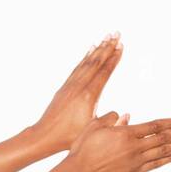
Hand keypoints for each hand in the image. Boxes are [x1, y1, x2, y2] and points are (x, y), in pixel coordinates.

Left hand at [28, 33, 123, 154]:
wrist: (44, 136)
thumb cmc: (69, 138)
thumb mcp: (92, 131)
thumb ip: (109, 121)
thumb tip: (125, 113)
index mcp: (88, 96)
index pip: (104, 73)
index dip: (113, 58)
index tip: (121, 46)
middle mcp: (79, 87)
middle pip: (96, 62)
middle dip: (108, 47)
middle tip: (117, 33)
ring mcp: (70, 85)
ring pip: (86, 62)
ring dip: (98, 49)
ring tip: (106, 37)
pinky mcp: (64, 87)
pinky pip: (77, 68)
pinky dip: (85, 57)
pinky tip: (89, 50)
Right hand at [64, 112, 170, 171]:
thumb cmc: (83, 147)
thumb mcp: (96, 126)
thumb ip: (113, 118)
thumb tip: (128, 116)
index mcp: (127, 133)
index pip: (157, 126)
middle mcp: (135, 148)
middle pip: (166, 139)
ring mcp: (136, 162)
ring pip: (164, 152)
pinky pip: (156, 165)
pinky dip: (170, 159)